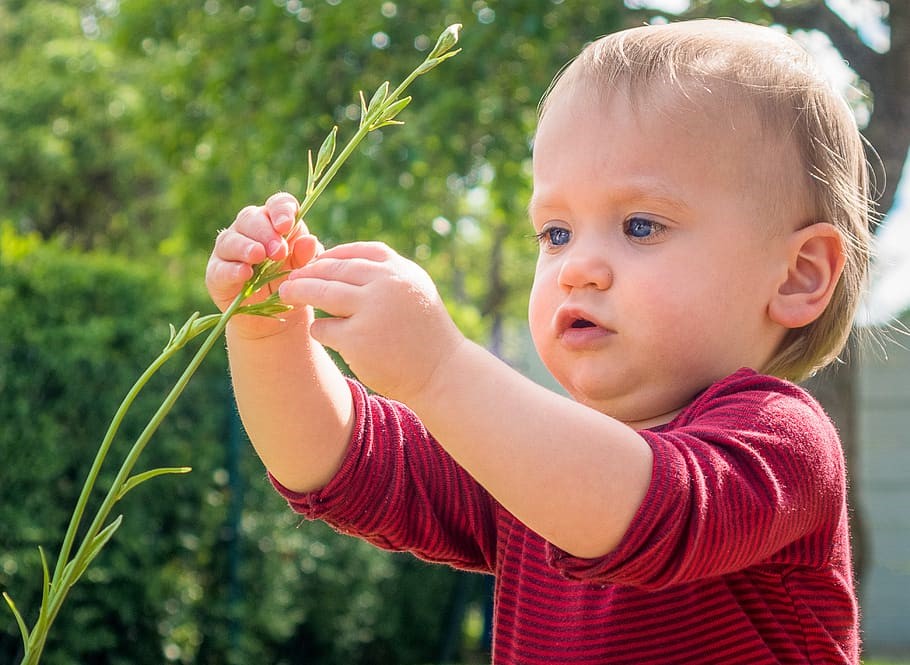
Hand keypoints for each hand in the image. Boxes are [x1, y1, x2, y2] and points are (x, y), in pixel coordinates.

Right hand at [205, 192, 321, 337]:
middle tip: (278, 250)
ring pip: (230, 239)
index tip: (287, 225)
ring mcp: (229, 251)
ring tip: (259, 256)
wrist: (277, 319)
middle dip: (265, 232)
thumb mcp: (305, 271)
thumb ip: (307, 256)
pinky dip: (231, 269)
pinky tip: (245, 273)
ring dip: (245, 246)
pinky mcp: (216, 274)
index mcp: (274, 223)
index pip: (276, 205)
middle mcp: (249, 231)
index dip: (280, 210)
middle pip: (250, 218)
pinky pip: (220, 268)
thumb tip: (309, 240)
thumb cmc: (292, 284)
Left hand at [278, 241, 465, 402]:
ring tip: (287, 294)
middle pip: (334, 270)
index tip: (317, 262)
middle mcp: (386, 285)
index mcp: (400, 270)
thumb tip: (341, 260)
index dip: (332, 255)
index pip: (357, 253)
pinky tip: (322, 331)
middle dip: (308, 272)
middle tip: (291, 278)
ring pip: (322, 293)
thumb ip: (385, 274)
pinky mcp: (357, 340)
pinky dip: (319, 328)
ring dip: (300, 292)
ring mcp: (371, 311)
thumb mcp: (414, 290)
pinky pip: (324, 327)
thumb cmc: (426, 333)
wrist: (442, 373)